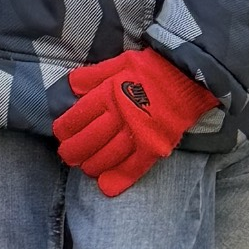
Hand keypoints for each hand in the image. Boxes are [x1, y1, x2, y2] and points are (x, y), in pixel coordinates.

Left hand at [53, 49, 212, 195]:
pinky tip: (107, 186)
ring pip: (107, 156)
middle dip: (73, 151)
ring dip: (92, 165)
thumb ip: (93, 75)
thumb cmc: (150, 69)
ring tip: (86, 168)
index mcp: (108, 94)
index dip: (65, 129)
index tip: (61, 134)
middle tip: (68, 156)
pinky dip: (120, 178)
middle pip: (88, 140)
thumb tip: (70, 86)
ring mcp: (138, 133)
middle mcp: (120, 115)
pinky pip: (135, 166)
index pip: (77, 117)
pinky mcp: (155, 145)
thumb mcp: (118, 63)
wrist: (187, 77)